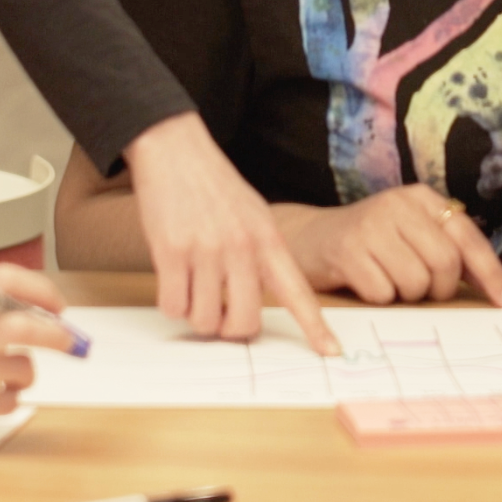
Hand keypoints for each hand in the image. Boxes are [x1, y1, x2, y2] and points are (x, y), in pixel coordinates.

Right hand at [0, 264, 71, 439]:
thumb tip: (34, 309)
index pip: (5, 281)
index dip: (42, 291)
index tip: (58, 306)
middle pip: (22, 327)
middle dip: (55, 334)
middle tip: (68, 340)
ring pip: (20, 368)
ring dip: (24, 372)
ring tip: (4, 373)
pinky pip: (6, 401)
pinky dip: (8, 398)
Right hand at [125, 113, 339, 352]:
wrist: (175, 149)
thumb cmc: (214, 186)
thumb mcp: (254, 214)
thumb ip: (261, 255)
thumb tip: (254, 305)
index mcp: (268, 239)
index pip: (298, 292)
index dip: (315, 327)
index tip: (331, 352)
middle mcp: (242, 248)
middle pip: (243, 323)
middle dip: (228, 329)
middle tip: (218, 314)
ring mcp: (206, 250)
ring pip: (204, 320)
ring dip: (195, 314)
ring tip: (192, 286)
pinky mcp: (170, 252)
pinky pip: (173, 306)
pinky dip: (171, 302)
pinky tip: (172, 278)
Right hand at [275, 187, 501, 307]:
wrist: (308, 239)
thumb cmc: (371, 243)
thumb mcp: (411, 234)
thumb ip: (448, 250)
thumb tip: (497, 290)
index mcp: (420, 198)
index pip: (467, 237)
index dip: (490, 273)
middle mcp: (397, 204)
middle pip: (445, 264)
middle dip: (438, 289)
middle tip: (420, 289)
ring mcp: (370, 226)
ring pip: (416, 283)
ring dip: (405, 295)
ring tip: (387, 279)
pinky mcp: (346, 251)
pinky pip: (384, 294)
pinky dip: (379, 298)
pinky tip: (365, 282)